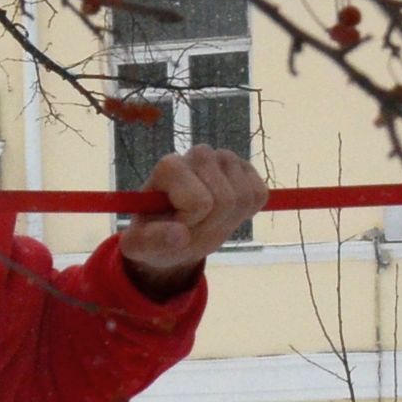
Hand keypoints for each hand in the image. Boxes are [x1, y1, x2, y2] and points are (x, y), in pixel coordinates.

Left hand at [119, 145, 267, 298]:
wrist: (173, 232)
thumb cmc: (154, 236)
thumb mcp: (141, 246)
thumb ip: (154, 241)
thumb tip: (180, 236)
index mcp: (169, 166)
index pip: (200, 203)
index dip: (191, 224)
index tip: (175, 226)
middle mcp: (199, 154)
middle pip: (226, 200)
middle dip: (211, 224)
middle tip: (192, 227)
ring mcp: (225, 158)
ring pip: (245, 197)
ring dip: (228, 220)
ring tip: (205, 221)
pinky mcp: (246, 168)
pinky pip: (260, 195)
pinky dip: (246, 213)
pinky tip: (224, 214)